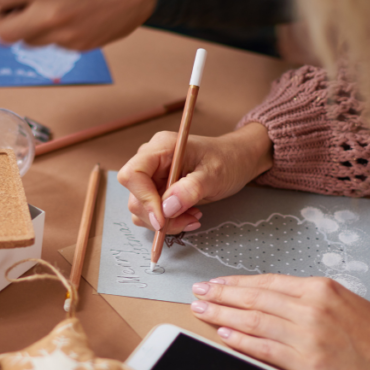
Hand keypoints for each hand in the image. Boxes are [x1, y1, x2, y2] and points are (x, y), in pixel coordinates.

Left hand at [0, 0, 158, 49]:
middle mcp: (50, 11)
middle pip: (3, 32)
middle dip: (1, 21)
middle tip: (8, 9)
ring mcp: (65, 32)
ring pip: (27, 41)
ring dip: (26, 27)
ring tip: (43, 9)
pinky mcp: (80, 44)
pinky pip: (53, 43)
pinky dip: (52, 31)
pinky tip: (69, 13)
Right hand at [117, 122, 272, 234]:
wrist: (237, 160)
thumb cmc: (228, 160)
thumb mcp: (214, 174)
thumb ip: (190, 190)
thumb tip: (166, 208)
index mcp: (161, 148)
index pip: (133, 174)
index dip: (143, 198)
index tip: (162, 218)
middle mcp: (151, 161)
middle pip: (135, 196)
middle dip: (158, 216)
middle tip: (187, 220)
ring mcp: (152, 177)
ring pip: (140, 209)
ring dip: (165, 222)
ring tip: (192, 217)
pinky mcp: (156, 190)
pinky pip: (151, 213)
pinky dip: (168, 221)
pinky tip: (188, 215)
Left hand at [190, 274, 369, 369]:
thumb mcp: (346, 302)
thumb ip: (311, 298)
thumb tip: (273, 299)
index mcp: (321, 288)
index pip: (267, 282)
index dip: (237, 282)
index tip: (216, 282)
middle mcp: (311, 307)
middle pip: (254, 297)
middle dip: (221, 294)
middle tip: (197, 292)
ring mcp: (307, 334)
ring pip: (253, 320)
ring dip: (222, 315)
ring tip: (201, 310)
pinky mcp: (307, 362)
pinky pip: (264, 348)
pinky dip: (241, 341)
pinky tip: (224, 335)